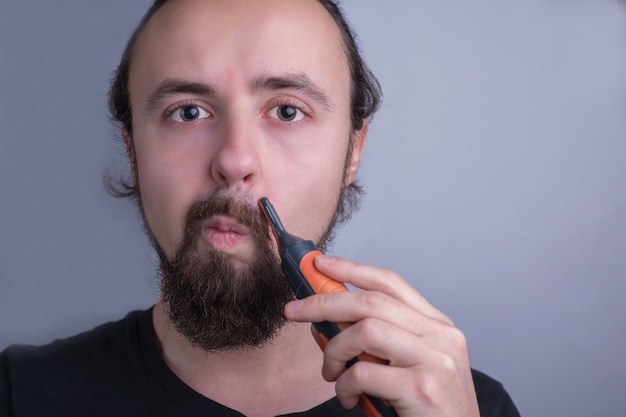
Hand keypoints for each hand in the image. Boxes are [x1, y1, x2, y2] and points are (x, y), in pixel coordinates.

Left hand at [284, 255, 479, 416]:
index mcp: (437, 327)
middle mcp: (441, 337)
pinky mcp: (422, 389)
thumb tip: (326, 319)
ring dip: (335, 351)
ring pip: (365, 331)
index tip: (321, 263)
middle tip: (295, 312)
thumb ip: (376, 342)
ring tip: (332, 374)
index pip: (391, 283)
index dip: (352, 269)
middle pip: (371, 301)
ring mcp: (435, 361)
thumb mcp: (408, 366)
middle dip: (324, 303)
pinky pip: (364, 373)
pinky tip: (349, 398)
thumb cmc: (428, 410)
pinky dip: (345, 385)